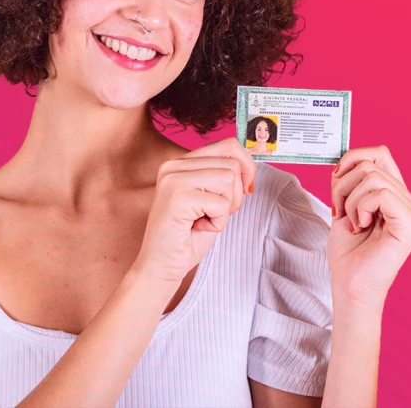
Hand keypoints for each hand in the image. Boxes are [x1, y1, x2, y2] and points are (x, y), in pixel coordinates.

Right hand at [133, 138, 256, 284]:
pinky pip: (221, 203)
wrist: (161, 265)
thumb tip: (249, 163)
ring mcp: (174, 179)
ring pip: (229, 179)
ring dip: (225, 208)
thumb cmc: (187, 235)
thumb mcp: (209, 198)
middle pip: (232, 164)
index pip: (228, 145)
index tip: (245, 188)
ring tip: (204, 219)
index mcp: (180, 162)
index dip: (246, 167)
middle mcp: (173, 165)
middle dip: (235, 194)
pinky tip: (198, 228)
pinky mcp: (178, 197)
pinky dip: (217, 222)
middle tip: (214, 213)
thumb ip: (222, 176)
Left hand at [329, 145, 410, 307]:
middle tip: (341, 211)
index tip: (335, 181)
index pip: (379, 154)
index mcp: (397, 194)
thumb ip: (350, 181)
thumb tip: (345, 159)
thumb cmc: (347, 251)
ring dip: (349, 199)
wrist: (349, 284)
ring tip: (352, 223)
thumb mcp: (344, 205)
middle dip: (343, 184)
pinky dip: (359, 208)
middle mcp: (410, 201)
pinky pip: (379, 194)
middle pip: (371, 163)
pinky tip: (361, 227)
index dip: (351, 159)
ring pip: (372, 177)